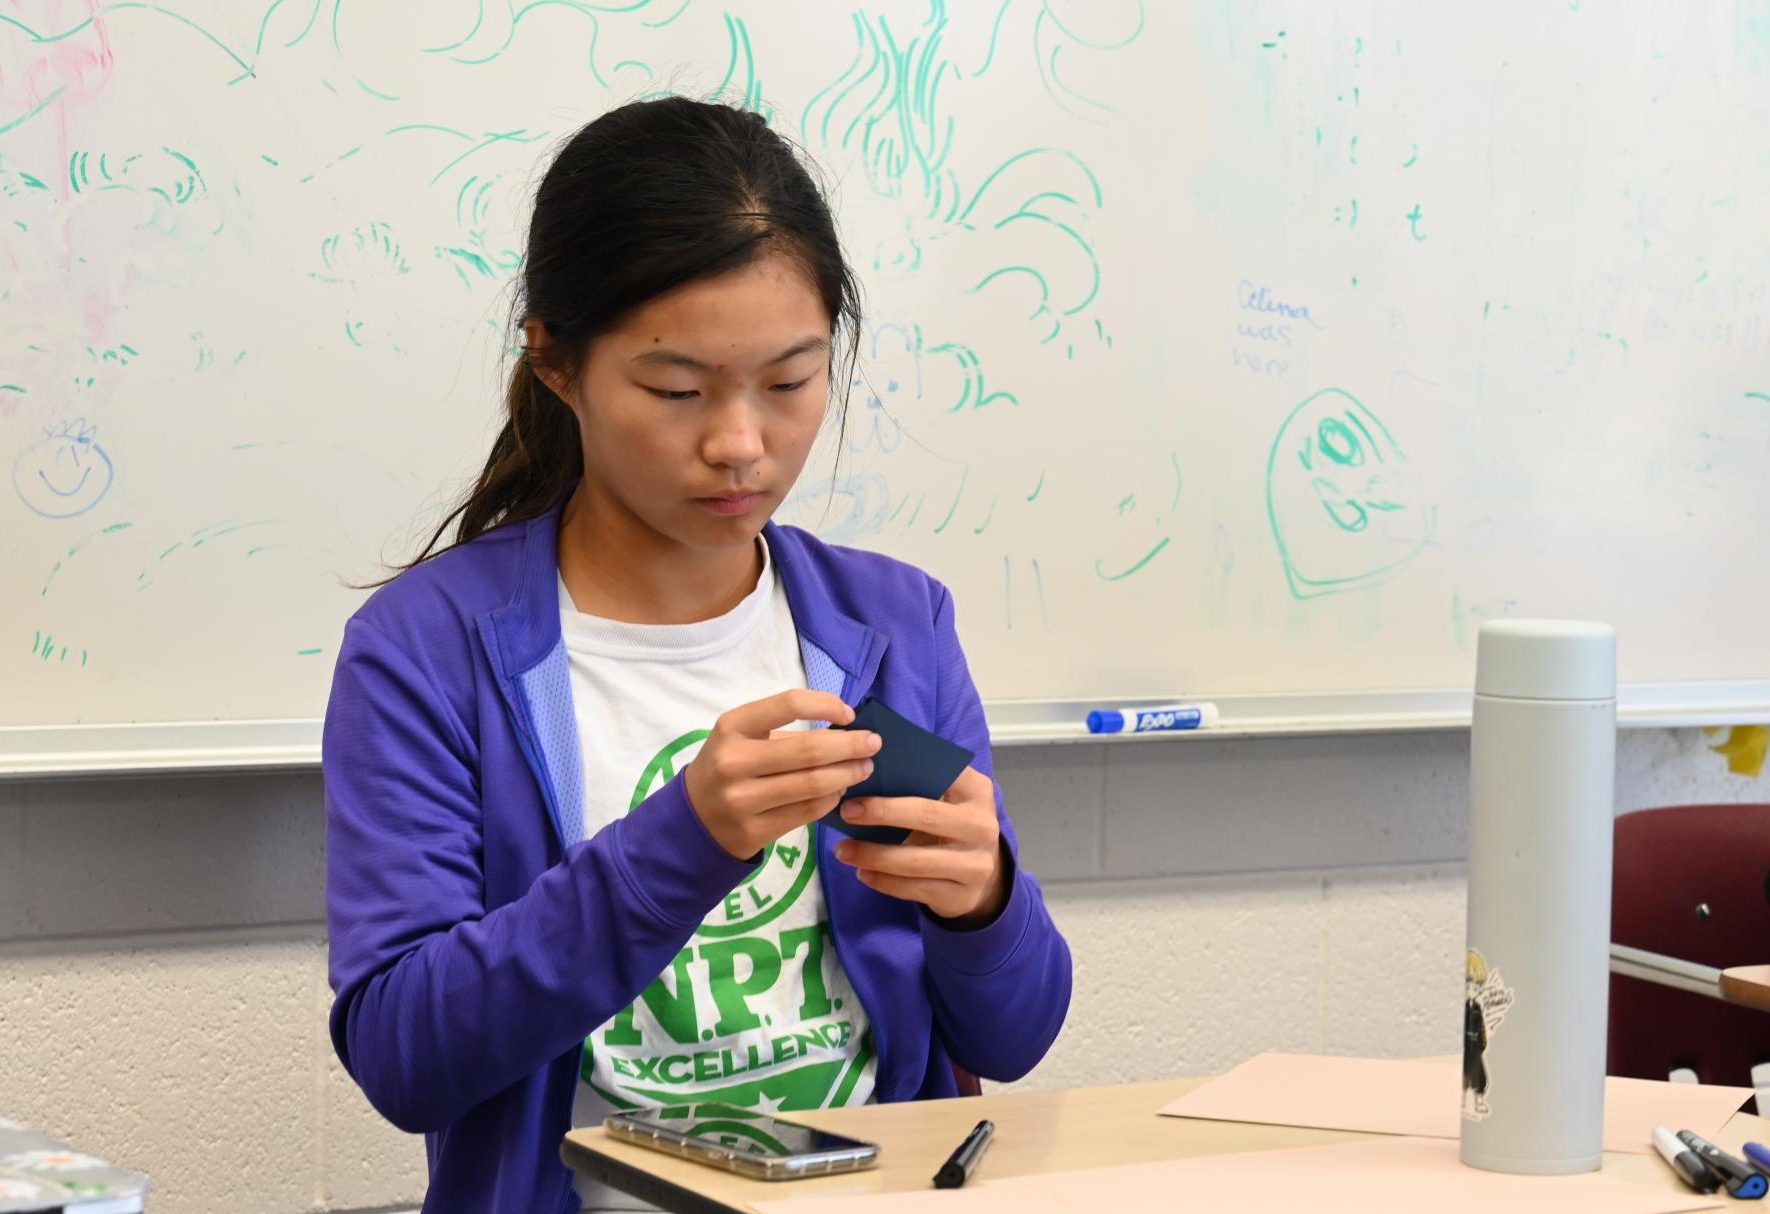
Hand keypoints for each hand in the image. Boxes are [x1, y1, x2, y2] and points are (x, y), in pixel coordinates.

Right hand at [683, 690, 880, 860]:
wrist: (693, 819)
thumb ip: (784, 731)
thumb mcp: (740, 738)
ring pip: (812, 784)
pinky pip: (807, 811)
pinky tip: (840, 791)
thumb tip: (845, 728)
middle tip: (873, 744)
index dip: (826, 705)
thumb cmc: (727, 767)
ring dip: (847, 774)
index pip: (788, 704)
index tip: (849, 713)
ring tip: (864, 768)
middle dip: (850, 745)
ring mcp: (743, 800)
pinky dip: (831, 799)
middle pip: (809, 751)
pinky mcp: (755, 830)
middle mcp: (735, 762)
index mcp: (732, 727)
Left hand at [833, 766, 1006, 922]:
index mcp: (977, 791)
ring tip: (844, 850)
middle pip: (926, 815)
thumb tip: (865, 777)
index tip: (864, 774)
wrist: (981, 877)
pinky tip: (863, 873)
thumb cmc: (951, 826)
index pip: (941, 773)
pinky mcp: (962, 896)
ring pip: (916, 860)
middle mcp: (982, 826)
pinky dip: (884, 881)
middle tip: (847, 812)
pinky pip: (915, 889)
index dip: (902, 772)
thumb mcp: (947, 801)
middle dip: (882, 813)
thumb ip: (920, 785)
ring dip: (874, 855)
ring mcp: (976, 864)